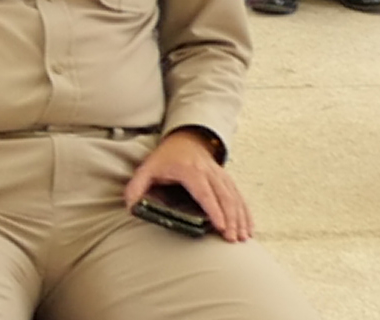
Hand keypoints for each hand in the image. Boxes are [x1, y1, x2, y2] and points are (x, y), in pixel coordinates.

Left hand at [123, 129, 251, 242]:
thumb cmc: (166, 157)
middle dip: (230, 219)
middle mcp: (209, 172)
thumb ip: (137, 186)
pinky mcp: (227, 179)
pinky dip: (245, 212)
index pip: (204, 193)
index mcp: (189, 170)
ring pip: (235, 198)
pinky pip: (239, 196)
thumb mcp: (147, 168)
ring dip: (240, 218)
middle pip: (224, 197)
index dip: (213, 210)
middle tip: (232, 239)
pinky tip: (249, 227)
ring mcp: (220, 175)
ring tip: (243, 237)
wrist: (185, 139)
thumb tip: (130, 206)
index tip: (219, 227)